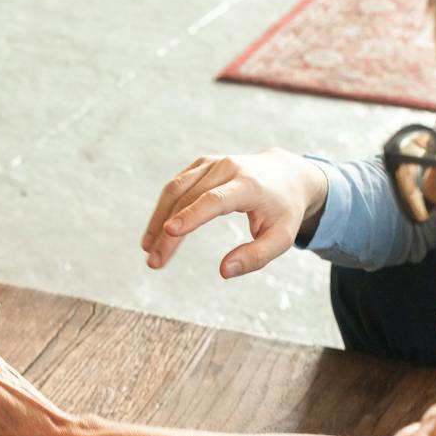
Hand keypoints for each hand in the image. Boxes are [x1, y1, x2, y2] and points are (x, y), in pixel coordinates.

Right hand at [140, 150, 328, 277]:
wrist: (287, 173)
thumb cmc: (283, 210)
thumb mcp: (282, 238)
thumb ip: (256, 256)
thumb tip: (224, 271)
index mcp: (249, 185)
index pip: (215, 199)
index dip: (191, 215)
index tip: (170, 232)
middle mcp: (227, 168)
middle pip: (188, 198)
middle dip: (167, 232)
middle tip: (154, 262)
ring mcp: (211, 163)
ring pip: (175, 189)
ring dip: (157, 220)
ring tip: (148, 250)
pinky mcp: (201, 165)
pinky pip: (176, 186)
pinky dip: (163, 209)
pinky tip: (155, 233)